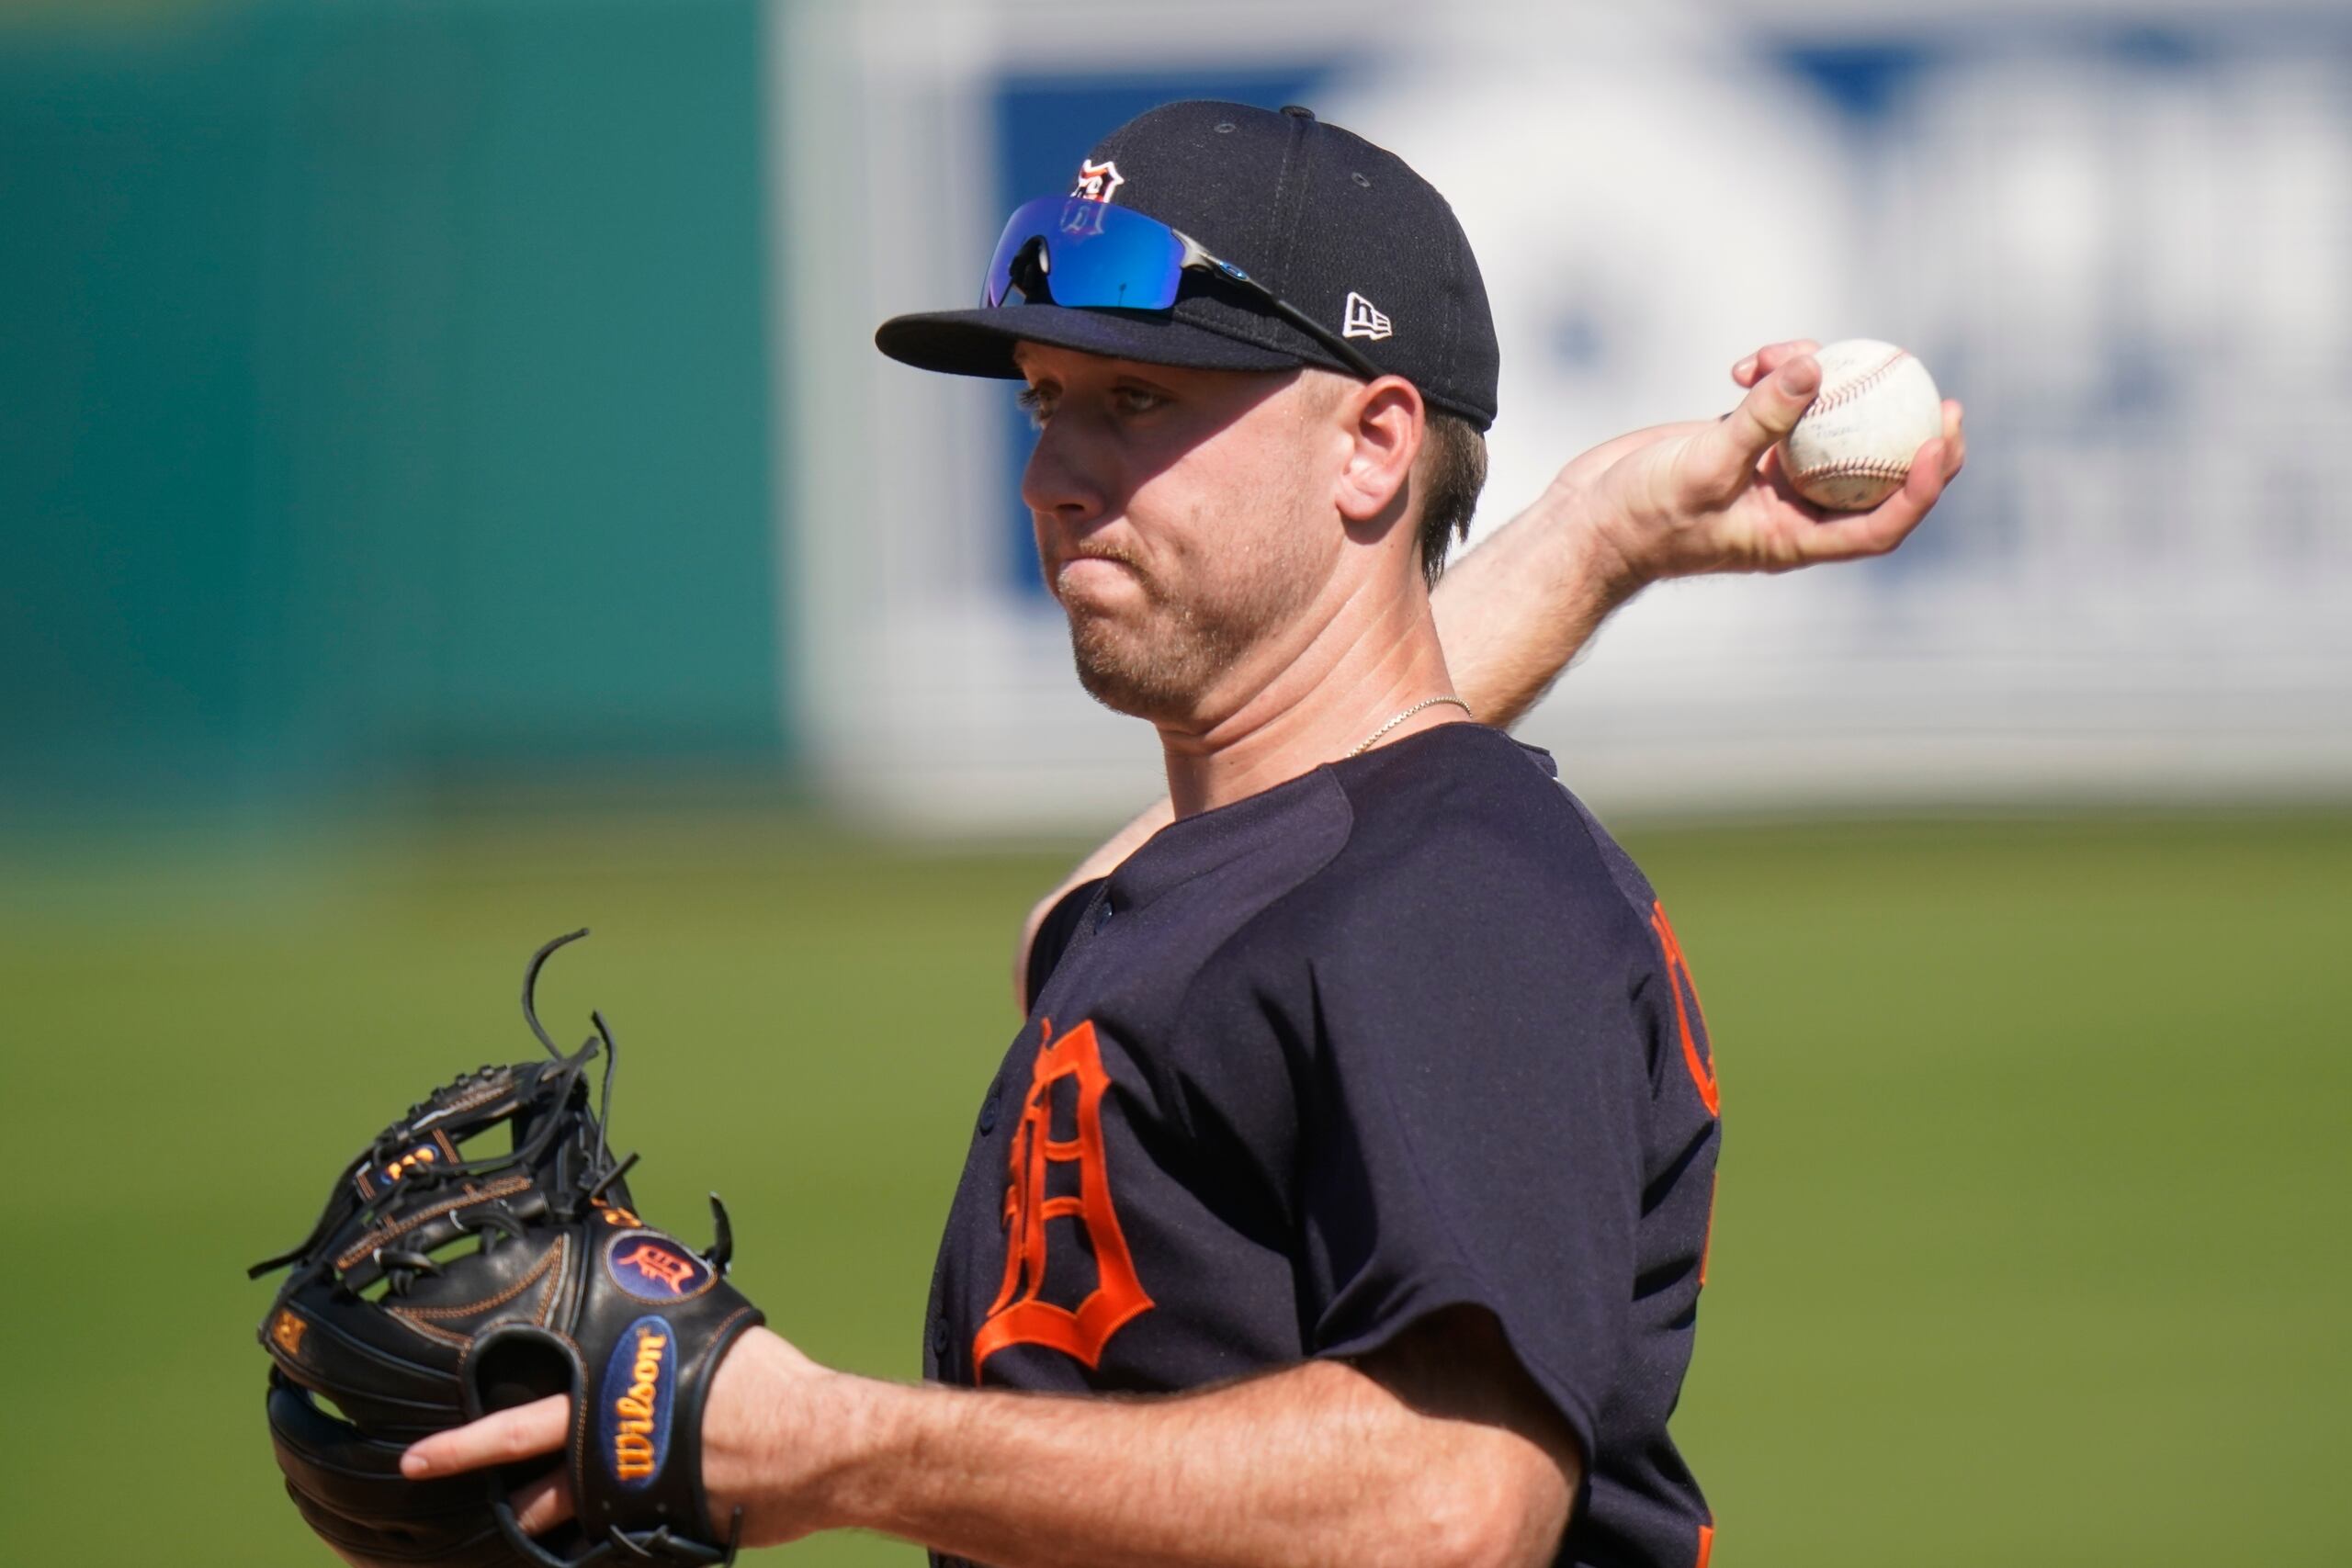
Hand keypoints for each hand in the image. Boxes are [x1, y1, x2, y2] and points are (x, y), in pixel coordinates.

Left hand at [399, 1325, 848, 1546]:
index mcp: (613, 1400)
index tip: (417, 1454)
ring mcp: (634, 1502)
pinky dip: (602, 1539)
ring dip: (541, 1519)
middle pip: (528, 1475)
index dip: (468, 1439)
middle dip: (467, 1465)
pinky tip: (589, 1541)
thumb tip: (657, 1277)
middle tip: (418, 1470)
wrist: (818, 1444)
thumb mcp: (712, 1331)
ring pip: (566, 1519)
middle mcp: (611, 1454)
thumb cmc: (770, 1381)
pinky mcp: (663, 1534)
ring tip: (516, 1522)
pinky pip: (617, 1542)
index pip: (523, 1421)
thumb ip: (667, 1324)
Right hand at [1551, 338, 1966, 593]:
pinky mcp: (1739, 441)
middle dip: (1907, 434)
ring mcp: (1766, 472)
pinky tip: (1748, 361)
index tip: (1936, 442)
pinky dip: (1773, 377)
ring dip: (1819, 382)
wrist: (1586, 521)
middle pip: (1871, 473)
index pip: (1879, 523)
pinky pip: (1778, 404)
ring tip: (1786, 353)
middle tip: (1939, 393)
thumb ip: (1760, 419)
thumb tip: (1816, 365)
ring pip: (1823, 425)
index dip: (1920, 488)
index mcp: (1794, 536)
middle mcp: (1790, 506)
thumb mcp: (1704, 467)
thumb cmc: (1642, 516)